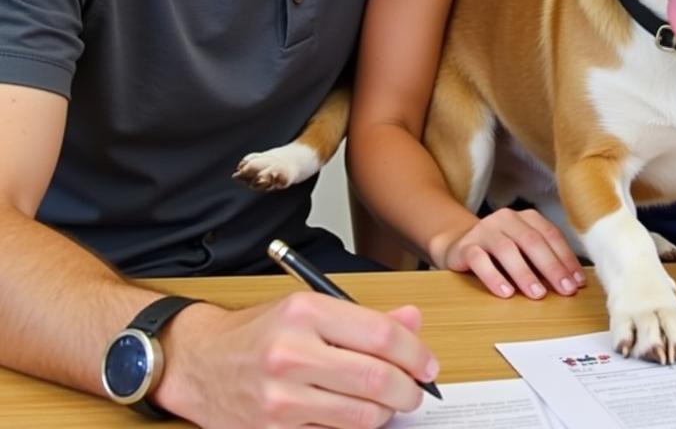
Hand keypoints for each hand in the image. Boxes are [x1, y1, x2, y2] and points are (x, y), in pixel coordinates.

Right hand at [158, 294, 438, 428]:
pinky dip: (353, 427)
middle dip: (408, 390)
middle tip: (416, 391)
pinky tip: (354, 414)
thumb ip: (364, 318)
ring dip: (385, 413)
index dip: (415, 353)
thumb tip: (413, 322)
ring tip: (388, 404)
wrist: (199, 362)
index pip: (381, 335)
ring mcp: (280, 398)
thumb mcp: (310, 308)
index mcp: (306, 312)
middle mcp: (292, 353)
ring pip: (360, 415)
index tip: (428, 364)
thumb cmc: (259, 331)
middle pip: (376, 379)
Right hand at [435, 207, 586, 299]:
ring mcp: (484, 230)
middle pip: (531, 240)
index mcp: (526, 217)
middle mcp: (506, 219)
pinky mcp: (465, 246)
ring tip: (537, 294)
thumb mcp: (525, 251)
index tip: (578, 281)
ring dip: (524, 273)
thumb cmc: (500, 252)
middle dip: (551, 266)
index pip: (550, 235)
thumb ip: (544, 260)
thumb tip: (573, 282)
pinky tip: (505, 293)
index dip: (566, 258)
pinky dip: (493, 277)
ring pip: (506, 249)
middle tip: (565, 290)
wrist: (458, 244)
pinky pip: (479, 260)